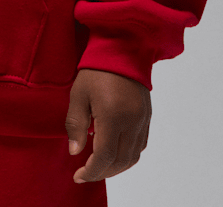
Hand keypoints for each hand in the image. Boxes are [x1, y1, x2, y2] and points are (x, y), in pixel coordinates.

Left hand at [65, 68, 150, 182]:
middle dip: (102, 172)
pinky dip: (127, 155)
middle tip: (85, 173)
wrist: (121, 47)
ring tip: (98, 166)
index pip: (104, 157)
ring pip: (133, 157)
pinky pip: (140, 145)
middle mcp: (132, 122)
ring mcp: (142, 120)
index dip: (91, 171)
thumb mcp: (78, 94)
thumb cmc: (95, 69)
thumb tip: (75, 152)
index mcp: (113, 116)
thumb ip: (75, 124)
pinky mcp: (147, 117)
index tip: (78, 176)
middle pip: (120, 161)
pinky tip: (113, 152)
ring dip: (116, 167)